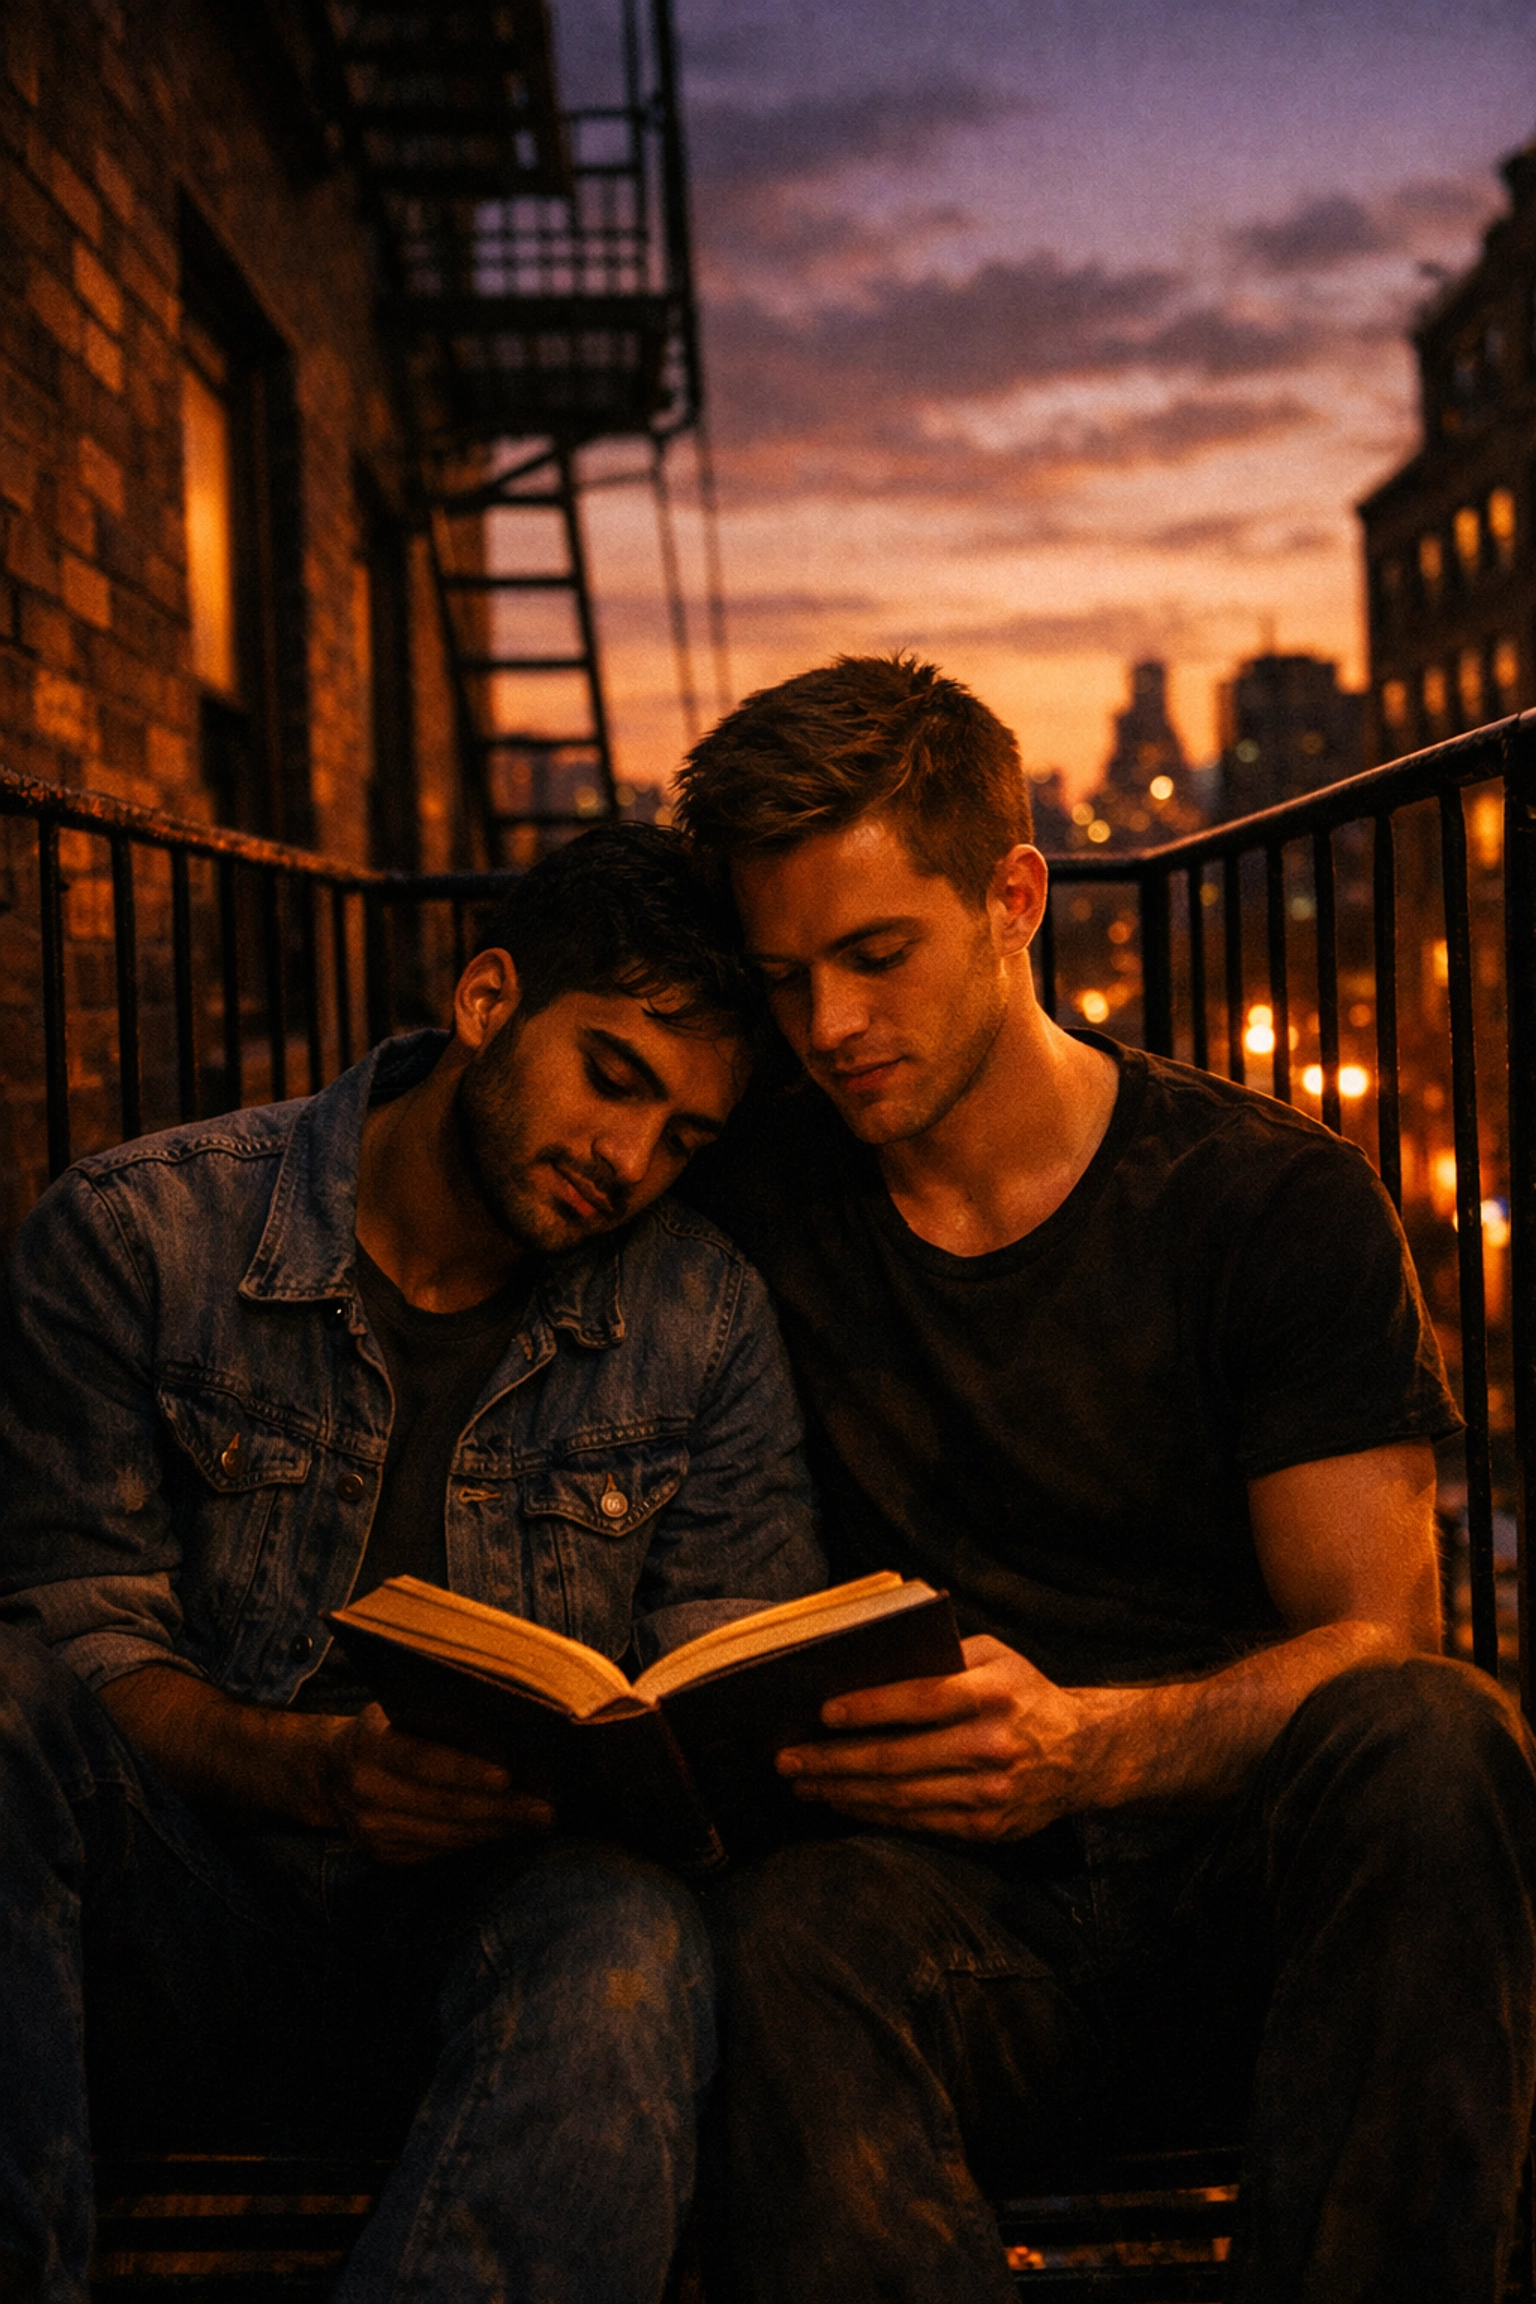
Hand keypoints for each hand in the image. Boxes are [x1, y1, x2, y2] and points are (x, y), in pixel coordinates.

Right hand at [322, 1704, 552, 1863]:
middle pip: (444, 1805)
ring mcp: (373, 1831)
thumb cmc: (384, 1729)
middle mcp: (366, 1793)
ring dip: (498, 1830)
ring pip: (447, 1835)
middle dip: (500, 1809)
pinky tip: (508, 1831)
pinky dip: (478, 1841)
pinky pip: (441, 1851)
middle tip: (545, 1807)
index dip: (465, 1770)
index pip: (423, 1760)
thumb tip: (506, 1725)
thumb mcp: (397, 1711)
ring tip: (538, 1820)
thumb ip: (437, 1718)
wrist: (332, 1771)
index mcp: (369, 1747)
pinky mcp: (385, 1855)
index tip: (508, 1776)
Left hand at [774, 1636, 1100, 1840]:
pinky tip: (843, 1803)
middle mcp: (993, 1745)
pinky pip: (918, 1823)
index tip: (823, 1713)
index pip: (920, 1700)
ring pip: (901, 1797)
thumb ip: (943, 1658)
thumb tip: (869, 1667)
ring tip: (804, 1784)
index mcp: (994, 1694)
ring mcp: (991, 1793)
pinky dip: (874, 1814)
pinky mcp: (988, 1828)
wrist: (1087, 1755)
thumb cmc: (1026, 1693)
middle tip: (787, 1760)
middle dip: (834, 1761)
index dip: (868, 1707)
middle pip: (898, 1758)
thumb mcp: (996, 1657)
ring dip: (843, 1792)